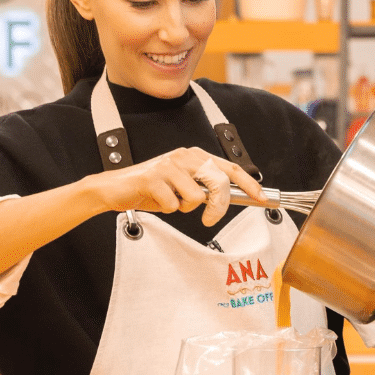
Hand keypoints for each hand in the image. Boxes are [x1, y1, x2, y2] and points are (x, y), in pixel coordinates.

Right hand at [89, 147, 264, 225]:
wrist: (114, 188)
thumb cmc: (149, 189)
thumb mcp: (181, 187)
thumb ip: (203, 188)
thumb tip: (229, 198)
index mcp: (193, 155)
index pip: (230, 167)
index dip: (249, 184)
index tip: (261, 198)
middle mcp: (183, 156)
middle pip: (219, 181)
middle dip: (218, 205)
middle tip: (209, 218)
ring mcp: (168, 165)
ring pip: (196, 196)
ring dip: (184, 207)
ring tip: (170, 201)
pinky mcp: (153, 177)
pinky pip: (173, 204)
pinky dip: (166, 209)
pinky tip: (155, 200)